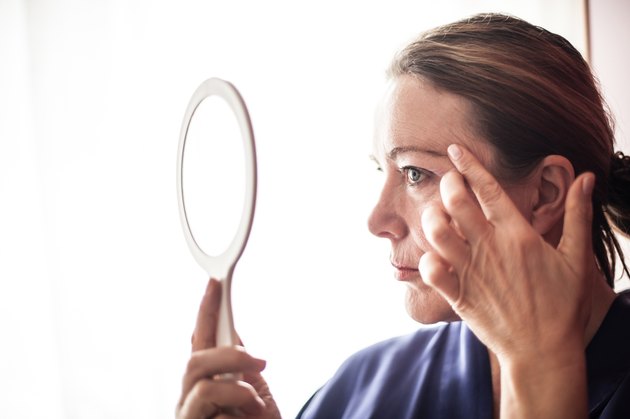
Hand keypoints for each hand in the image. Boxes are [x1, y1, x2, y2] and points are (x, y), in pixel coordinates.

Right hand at [176, 279, 281, 418]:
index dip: (206, 310)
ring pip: (202, 388)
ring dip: (238, 394)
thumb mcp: (254, 394)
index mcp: (205, 381)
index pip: (200, 338)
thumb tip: (234, 334)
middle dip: (229, 356)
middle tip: (261, 363)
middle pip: (195, 361)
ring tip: (256, 408)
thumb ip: (240, 369)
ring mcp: (188, 416)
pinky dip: (239, 418)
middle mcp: (190, 398)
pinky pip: (214, 417)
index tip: (215, 283)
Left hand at [419, 145, 594, 417]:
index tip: (454, 149)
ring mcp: (472, 272)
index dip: (469, 165)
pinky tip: (434, 255)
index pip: (488, 189)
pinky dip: (427, 258)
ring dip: (432, 217)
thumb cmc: (561, 305)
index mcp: (518, 235)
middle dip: (447, 183)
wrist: (543, 352)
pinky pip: (431, 270)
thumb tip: (586, 177)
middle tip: (448, 182)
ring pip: (437, 231)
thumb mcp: (577, 258)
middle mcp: (490, 248)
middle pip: (456, 202)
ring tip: (437, 215)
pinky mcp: (458, 296)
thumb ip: (578, 214)